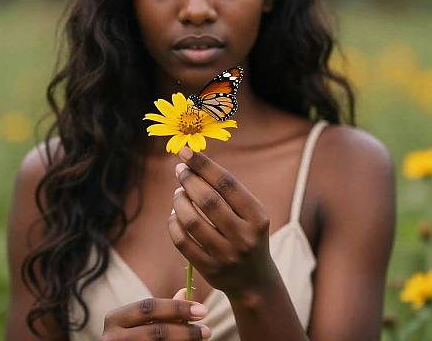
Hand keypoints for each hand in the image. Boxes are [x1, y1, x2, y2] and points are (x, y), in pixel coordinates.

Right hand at [101, 288, 211, 339]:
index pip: (149, 307)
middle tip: (207, 330)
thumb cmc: (131, 338)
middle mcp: (112, 338)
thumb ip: (161, 311)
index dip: (177, 307)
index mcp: (115, 319)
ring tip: (200, 339)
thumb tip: (185, 291)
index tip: (201, 310)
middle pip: (156, 332)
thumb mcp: (141, 322)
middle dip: (185, 330)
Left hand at [169, 147, 273, 299]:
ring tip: (178, 192)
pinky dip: (174, 223)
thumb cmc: (248, 233)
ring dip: (179, 201)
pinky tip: (175, 214)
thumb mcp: (250, 213)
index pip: (226, 183)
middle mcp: (244, 236)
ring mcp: (226, 255)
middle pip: (207, 200)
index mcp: (257, 217)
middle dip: (189, 180)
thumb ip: (227, 191)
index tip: (186, 151)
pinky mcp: (209, 269)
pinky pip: (182, 241)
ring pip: (191, 221)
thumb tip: (193, 162)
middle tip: (180, 170)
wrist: (254, 280)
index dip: (203, 164)